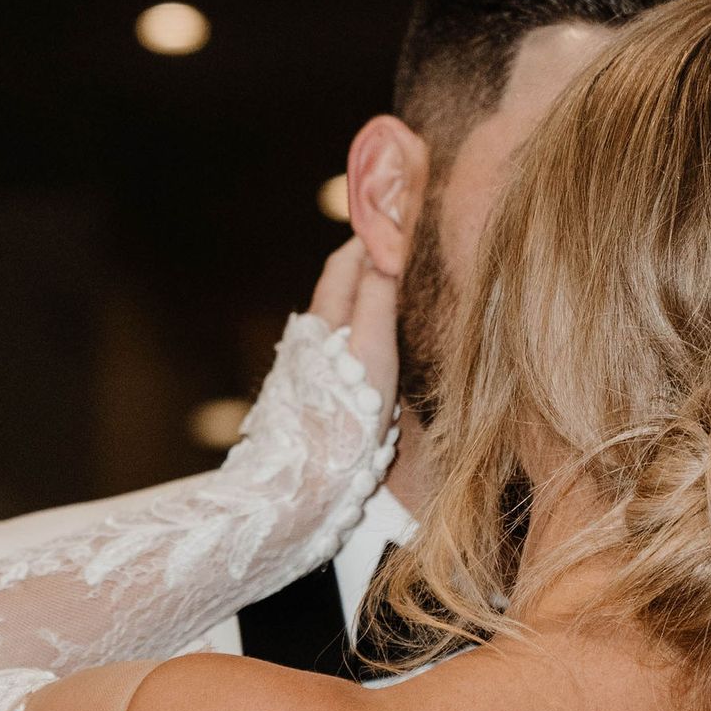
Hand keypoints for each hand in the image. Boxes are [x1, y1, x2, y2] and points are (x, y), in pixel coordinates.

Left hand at [308, 237, 398, 431]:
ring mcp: (307, 369)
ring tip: (400, 298)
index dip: (369, 239)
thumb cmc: (344, 418)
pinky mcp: (311, 397)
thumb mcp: (371, 352)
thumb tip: (384, 251)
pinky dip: (362, 338)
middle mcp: (309, 339)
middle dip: (371, 269)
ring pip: (341, 322)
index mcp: (322, 321)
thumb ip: (378, 300)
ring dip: (367, 305)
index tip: (398, 224)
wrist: (303, 487)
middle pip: (341, 290)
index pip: (344, 262)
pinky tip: (379, 353)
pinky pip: (341, 353)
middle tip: (406, 257)